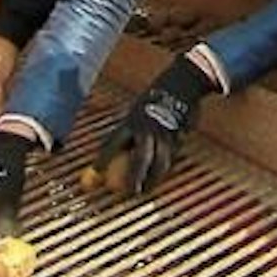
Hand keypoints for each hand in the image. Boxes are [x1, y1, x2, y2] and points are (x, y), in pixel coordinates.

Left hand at [97, 55, 216, 195]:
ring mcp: (165, 135)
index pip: (112, 144)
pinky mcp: (180, 138)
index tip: (96, 175)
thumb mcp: (136, 111)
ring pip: (160, 162)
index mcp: (131, 121)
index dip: (103, 160)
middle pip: (140, 159)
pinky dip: (165, 168)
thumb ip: (127, 130)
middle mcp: (147, 130)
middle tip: (130, 192)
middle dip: (135, 177)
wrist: (181, 84)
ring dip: (153, 179)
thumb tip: (111, 152)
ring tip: (147, 190)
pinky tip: (161, 176)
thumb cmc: (153, 99)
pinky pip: (171, 157)